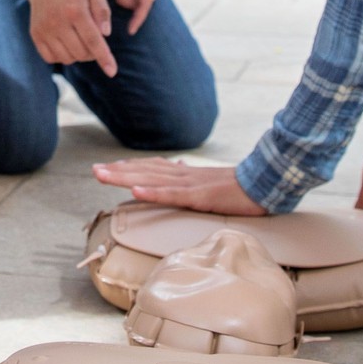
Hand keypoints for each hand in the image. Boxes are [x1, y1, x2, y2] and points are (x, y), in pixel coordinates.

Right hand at [29, 0, 116, 75]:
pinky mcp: (36, 36)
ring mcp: (44, 31)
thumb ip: (102, 10)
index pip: (93, 40)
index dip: (104, 57)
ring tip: (82, 39)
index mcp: (75, 10)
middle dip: (94, 53)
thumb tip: (106, 34)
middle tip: (95, 40)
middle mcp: (57, 23)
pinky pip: (52, 58)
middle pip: (81, 52)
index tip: (112, 72)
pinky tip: (68, 42)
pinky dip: (63, 56)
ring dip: (80, 55)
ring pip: (67, 58)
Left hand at [91, 157, 266, 214]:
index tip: (110, 167)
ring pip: (152, 180)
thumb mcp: (215, 181)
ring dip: (125, 177)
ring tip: (103, 176)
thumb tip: (180, 166)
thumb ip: (195, 176)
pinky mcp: (200, 196)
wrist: (267, 183)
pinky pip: (172, 195)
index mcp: (189, 174)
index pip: (154, 168)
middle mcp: (186, 175)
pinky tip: (135, 192)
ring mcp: (192, 185)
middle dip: (119, 171)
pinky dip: (152, 193)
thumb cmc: (244, 186)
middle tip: (95, 170)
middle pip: (146, 172)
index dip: (131, 167)